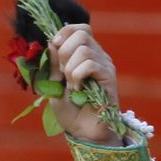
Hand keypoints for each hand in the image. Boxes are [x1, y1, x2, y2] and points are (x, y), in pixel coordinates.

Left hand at [47, 23, 120, 144]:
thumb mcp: (53, 84)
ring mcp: (105, 66)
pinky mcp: (109, 78)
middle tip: (63, 73)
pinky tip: (78, 89)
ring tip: (72, 85)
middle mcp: (98, 56)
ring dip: (70, 69)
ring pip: (84, 50)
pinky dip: (78, 76)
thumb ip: (53, 64)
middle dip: (64, 52)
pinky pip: (90, 64)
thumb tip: (51, 42)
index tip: (53, 47)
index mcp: (85, 55)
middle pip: (82, 33)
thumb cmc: (70, 110)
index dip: (64, 33)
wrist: (83, 132)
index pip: (79, 28)